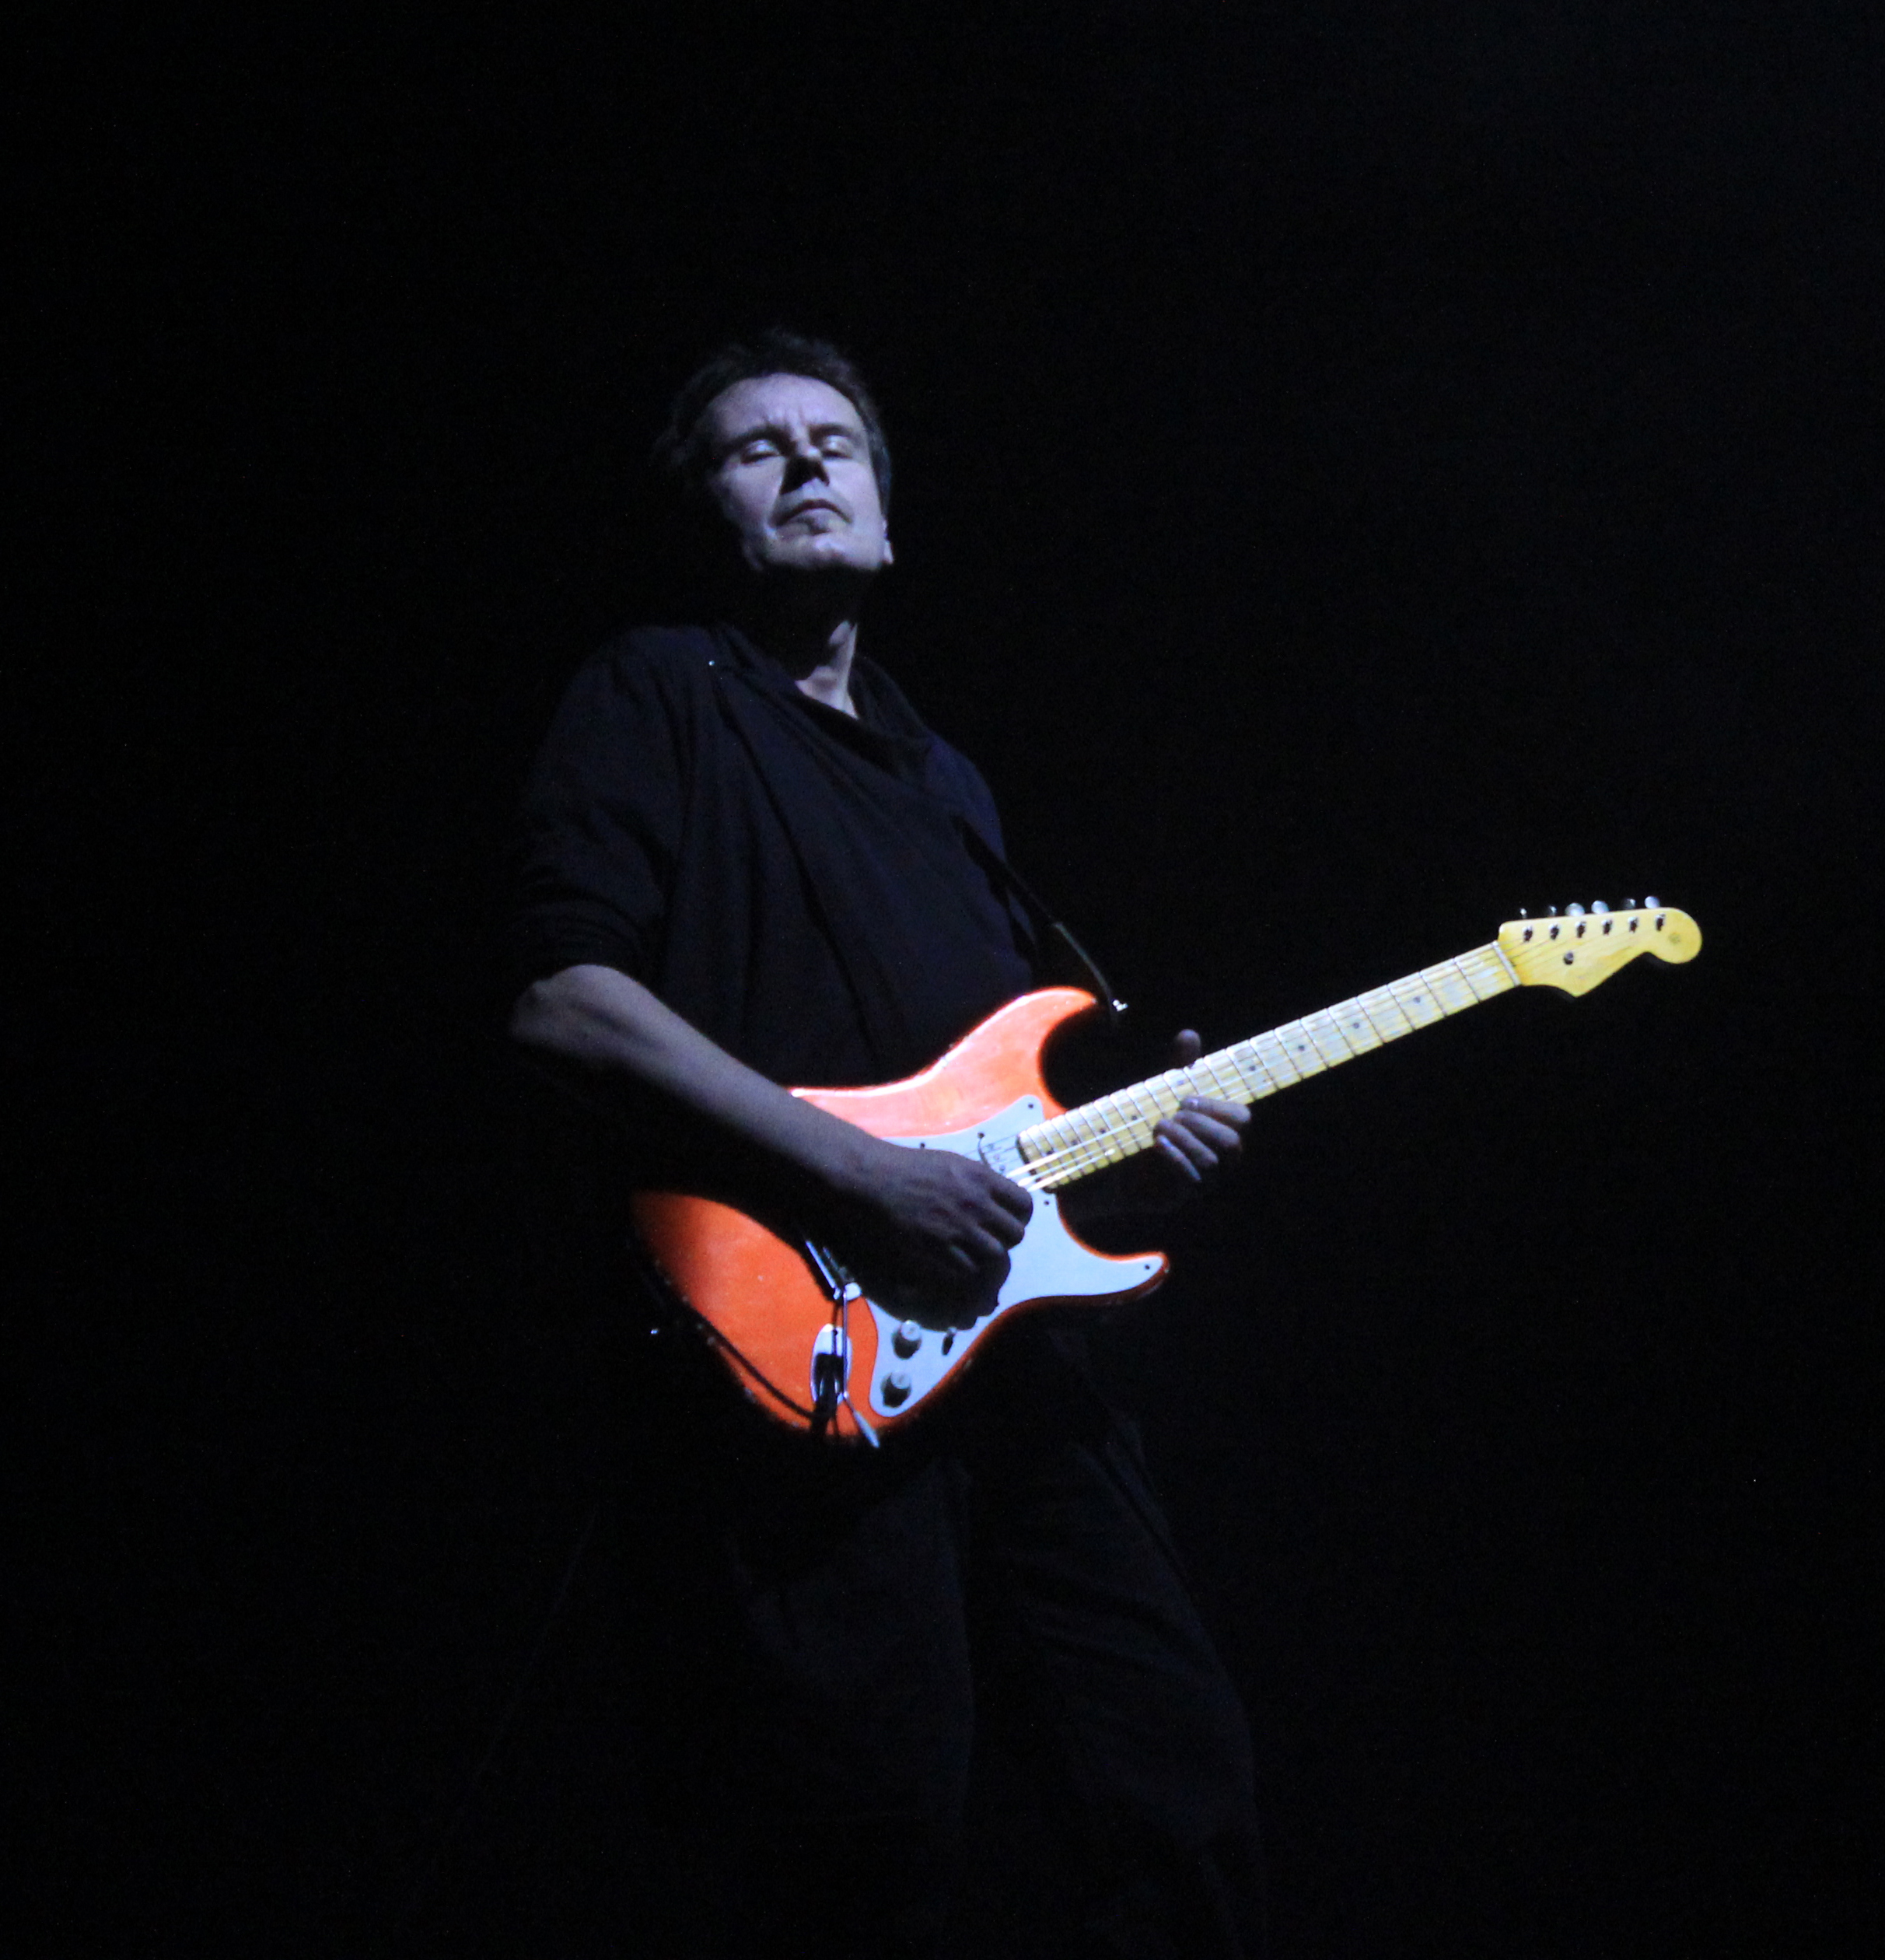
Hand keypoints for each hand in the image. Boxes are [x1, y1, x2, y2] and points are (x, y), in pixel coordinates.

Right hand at [824, 1136, 1032, 1327]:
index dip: (1018, 1217)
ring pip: (995, 1258)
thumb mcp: (953, 1164)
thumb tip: (997, 1200)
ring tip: (974, 1258)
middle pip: (1014, 1236)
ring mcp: (958, 1230)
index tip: (1005, 1222)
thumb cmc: (909, 1168)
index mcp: (982, 1179)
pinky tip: (957, 1267)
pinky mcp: (938, 1251)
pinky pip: (968, 1272)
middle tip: (989, 1241)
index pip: (1024, 1206)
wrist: (873, 1180)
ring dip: (988, 1261)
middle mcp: (976, 1205)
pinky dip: (968, 1273)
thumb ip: (980, 1182)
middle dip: (1005, 1241)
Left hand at [1065, 1029, 1248, 1222]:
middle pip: (1233, 1143)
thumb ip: (1178, 1066)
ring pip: (1211, 1162)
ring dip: (1184, 1139)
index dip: (1218, 1107)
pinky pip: (1192, 1180)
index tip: (1186, 1097)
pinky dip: (1174, 1158)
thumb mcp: (1163, 1091)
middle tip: (1173, 1112)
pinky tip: (1156, 1145)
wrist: (1117, 1164)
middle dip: (1202, 1124)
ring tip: (1159, 1126)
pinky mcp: (1182, 1195)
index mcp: (1222, 1130)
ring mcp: (1204, 1181)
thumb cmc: (1151, 1123)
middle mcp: (1220, 1159)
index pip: (1242, 1119)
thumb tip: (1189, 1033)